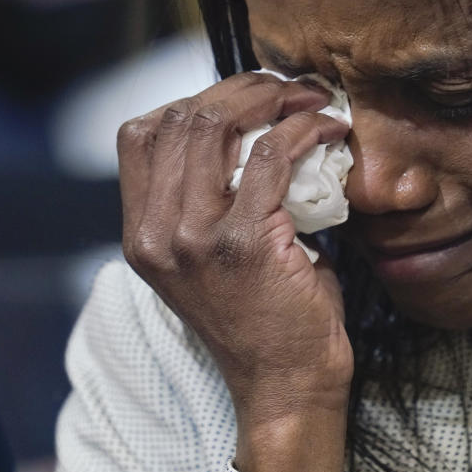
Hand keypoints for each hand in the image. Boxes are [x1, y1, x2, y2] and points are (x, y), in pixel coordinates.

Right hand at [117, 72, 353, 424]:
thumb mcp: (210, 258)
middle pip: (179, 117)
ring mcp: (194, 238)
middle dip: (242, 88)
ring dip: (273, 98)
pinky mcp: (244, 243)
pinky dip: (306, 130)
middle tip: (289, 87)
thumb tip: (251, 129)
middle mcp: (156, 233)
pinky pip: (271, 157)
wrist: (285, 385)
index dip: (195, 99)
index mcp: (141, 233)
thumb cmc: (263, 319)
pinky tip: (331, 130)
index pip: (140, 134)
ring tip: (312, 99)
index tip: (245, 97)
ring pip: (217, 125)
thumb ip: (210, 198)